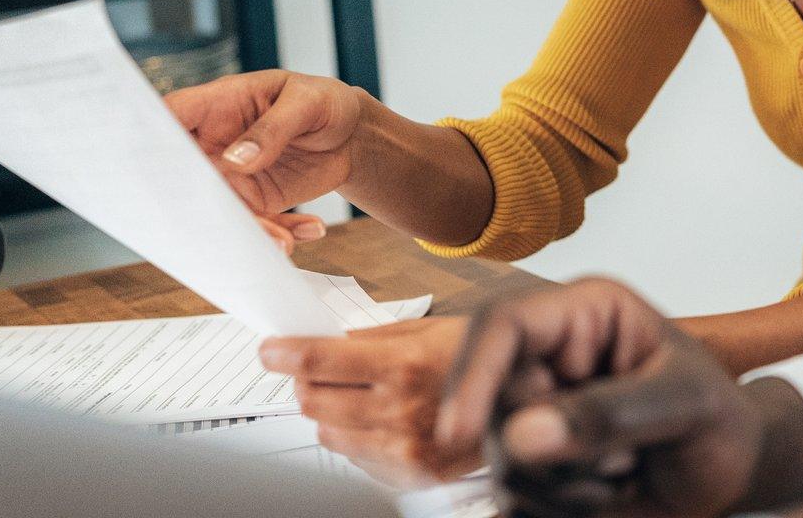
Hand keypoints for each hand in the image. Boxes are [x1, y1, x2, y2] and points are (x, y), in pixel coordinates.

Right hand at [164, 70, 364, 249]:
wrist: (351, 134)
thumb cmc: (323, 102)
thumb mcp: (307, 102)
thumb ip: (273, 127)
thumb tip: (236, 159)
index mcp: (217, 106)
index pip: (170, 117)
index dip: (153, 139)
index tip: (158, 166)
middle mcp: (213, 144)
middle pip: (183, 175)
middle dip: (196, 206)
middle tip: (226, 227)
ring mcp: (229, 177)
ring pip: (218, 212)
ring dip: (249, 232)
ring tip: (284, 242)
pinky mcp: (252, 202)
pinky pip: (254, 226)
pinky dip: (279, 235)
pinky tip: (310, 230)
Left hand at [258, 316, 477, 485]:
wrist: (531, 401)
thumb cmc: (489, 358)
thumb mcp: (435, 329)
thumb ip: (378, 337)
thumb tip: (331, 339)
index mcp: (405, 365)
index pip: (320, 362)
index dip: (285, 354)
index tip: (271, 351)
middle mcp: (400, 410)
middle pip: (314, 400)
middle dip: (307, 381)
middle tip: (318, 370)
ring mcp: (404, 447)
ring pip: (327, 433)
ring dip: (330, 412)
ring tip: (357, 396)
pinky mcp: (410, 473)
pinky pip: (356, 457)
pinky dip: (357, 438)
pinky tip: (383, 420)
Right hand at [438, 278, 802, 517]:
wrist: (728, 474)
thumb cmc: (719, 419)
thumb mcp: (688, 406)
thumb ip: (612, 414)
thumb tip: (521, 435)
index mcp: (585, 314)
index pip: (503, 325)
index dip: (473, 374)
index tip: (459, 435)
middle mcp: (549, 358)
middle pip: (492, 405)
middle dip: (554, 453)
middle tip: (623, 464)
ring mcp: (535, 413)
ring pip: (504, 463)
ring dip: (565, 489)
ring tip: (625, 475)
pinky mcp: (533, 463)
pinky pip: (516, 500)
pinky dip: (559, 512)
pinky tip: (605, 498)